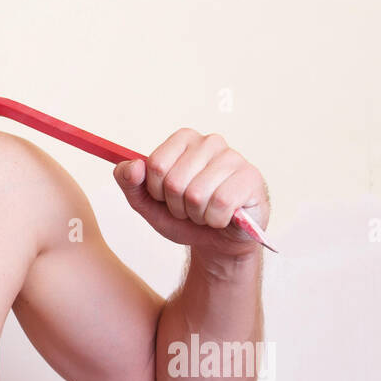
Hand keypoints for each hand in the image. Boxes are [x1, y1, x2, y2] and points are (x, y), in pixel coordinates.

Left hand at [113, 129, 269, 260]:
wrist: (218, 241)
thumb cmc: (184, 217)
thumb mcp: (147, 203)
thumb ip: (129, 182)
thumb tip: (134, 166)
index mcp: (183, 139)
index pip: (155, 165)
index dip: (156, 191)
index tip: (166, 196)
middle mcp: (210, 142)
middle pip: (175, 182)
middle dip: (177, 206)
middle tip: (189, 208)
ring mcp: (233, 158)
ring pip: (197, 195)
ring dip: (197, 215)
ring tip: (205, 212)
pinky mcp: (250, 178)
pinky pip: (221, 204)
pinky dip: (216, 220)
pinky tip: (223, 217)